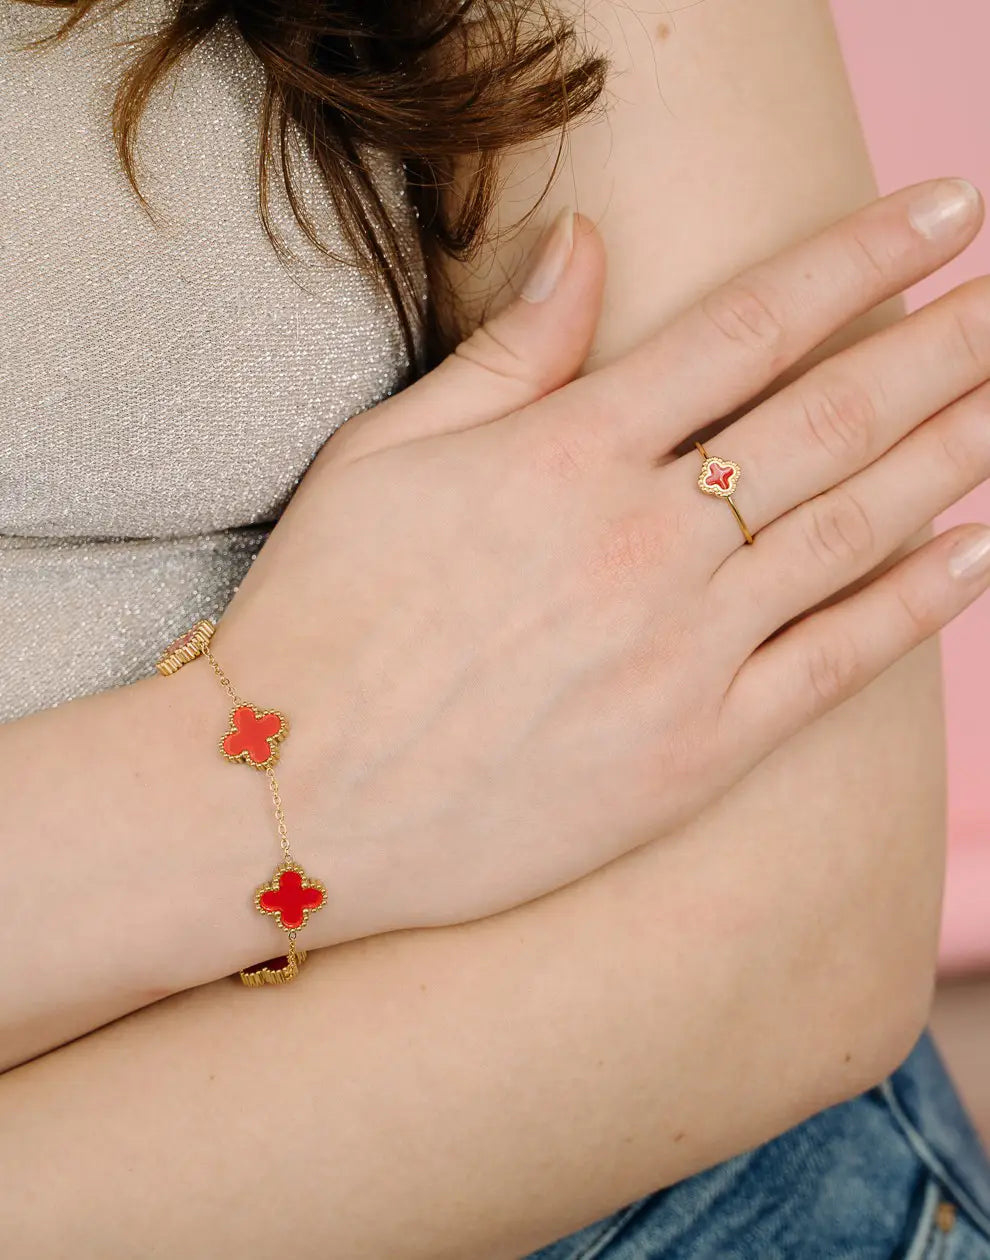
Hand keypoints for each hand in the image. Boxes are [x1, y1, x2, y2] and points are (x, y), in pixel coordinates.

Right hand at [209, 180, 989, 945]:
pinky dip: (916, 605)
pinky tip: (977, 553)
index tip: (942, 212)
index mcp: (569, 451)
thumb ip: (506, 351)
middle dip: (945, 345)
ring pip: (857, 530)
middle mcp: (645, 540)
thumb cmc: (324, 615)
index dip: (862, 257)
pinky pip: (835, 666)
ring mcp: (682, 652)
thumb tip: (590, 245)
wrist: (291, 800)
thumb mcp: (386, 453)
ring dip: (956, 455)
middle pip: (833, 416)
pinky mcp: (695, 755)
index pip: (753, 324)